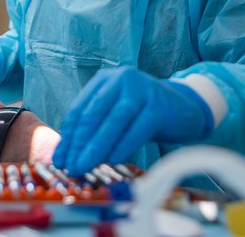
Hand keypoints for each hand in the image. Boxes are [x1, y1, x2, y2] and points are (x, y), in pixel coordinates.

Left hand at [53, 66, 213, 175]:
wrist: (184, 108)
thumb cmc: (143, 114)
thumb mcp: (116, 114)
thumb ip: (94, 129)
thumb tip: (68, 155)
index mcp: (104, 80)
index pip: (79, 109)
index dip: (68, 136)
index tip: (60, 159)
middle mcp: (120, 79)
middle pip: (93, 113)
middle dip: (79, 143)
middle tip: (71, 166)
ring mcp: (140, 89)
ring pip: (113, 121)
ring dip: (96, 147)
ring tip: (85, 166)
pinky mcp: (158, 105)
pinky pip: (136, 129)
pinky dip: (122, 146)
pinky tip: (112, 160)